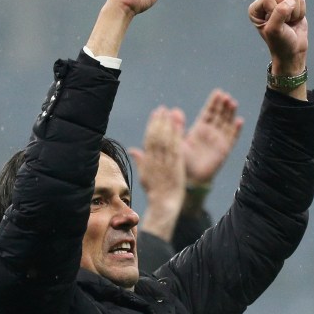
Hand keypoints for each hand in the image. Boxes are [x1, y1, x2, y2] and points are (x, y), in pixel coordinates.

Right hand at [130, 107, 185, 241]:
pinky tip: (180, 126)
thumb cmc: (154, 191)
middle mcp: (155, 161)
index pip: (149, 139)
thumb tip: (133, 150)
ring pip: (165, 140)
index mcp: (147, 161)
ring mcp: (165, 163)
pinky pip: (175, 148)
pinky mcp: (175, 166)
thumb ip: (140, 161)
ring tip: (172, 113)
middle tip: (163, 109)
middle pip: (156, 137)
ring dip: (168, 125)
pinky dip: (177, 136)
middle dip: (159, 122)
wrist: (163, 204)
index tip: (155, 114)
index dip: (152, 125)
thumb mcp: (144, 175)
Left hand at [183, 89, 243, 185]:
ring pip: (227, 124)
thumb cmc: (182, 161)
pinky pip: (232, 138)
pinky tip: (239, 120)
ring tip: (233, 102)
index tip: (218, 92)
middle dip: (223, 105)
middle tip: (226, 95)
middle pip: (219, 115)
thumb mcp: (177, 141)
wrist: (190, 178)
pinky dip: (236, 130)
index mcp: (199, 129)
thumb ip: (177, 127)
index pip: (208, 112)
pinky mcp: (224, 150)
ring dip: (230, 114)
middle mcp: (210, 133)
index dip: (213, 103)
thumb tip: (174, 110)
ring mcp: (218, 140)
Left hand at [248, 0, 307, 75]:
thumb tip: (290, 1)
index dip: (275, 11)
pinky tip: (294, 21)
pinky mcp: (293, 5)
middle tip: (284, 25)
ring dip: (294, 13)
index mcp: (256, 10)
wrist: (293, 52)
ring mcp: (280, 3)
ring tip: (288, 23)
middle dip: (287, 13)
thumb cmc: (280, 43)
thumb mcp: (274, 30)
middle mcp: (267, 4)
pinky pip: (301, 1)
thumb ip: (279, 13)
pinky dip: (300, 13)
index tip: (275, 24)